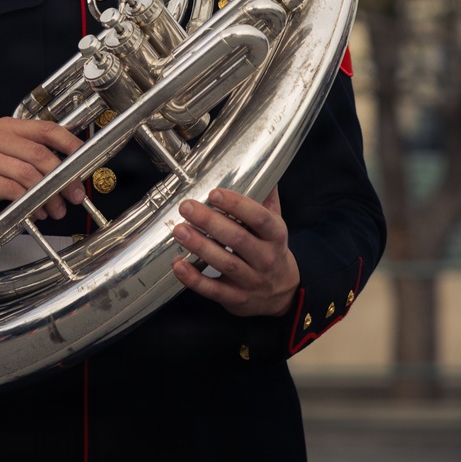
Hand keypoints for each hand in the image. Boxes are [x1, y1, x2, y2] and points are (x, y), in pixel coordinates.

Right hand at [0, 117, 84, 221]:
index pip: (46, 128)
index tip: (85, 159)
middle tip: (73, 195)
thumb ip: (25, 155)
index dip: (70, 142)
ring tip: (53, 210)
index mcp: (6, 127)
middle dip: (63, 177)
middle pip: (41, 154)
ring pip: (28, 173)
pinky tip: (33, 212)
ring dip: (47, 195)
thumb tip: (63, 170)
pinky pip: (10, 189)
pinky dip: (27, 203)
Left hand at [171, 185, 298, 317]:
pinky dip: (194, 279)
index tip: (214, 193)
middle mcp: (265, 258)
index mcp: (275, 235)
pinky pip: (213, 290)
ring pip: (224, 263)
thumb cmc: (272, 250)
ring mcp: (251, 281)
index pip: (259, 218)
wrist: (283, 294)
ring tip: (178, 230)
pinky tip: (178, 264)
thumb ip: (266, 196)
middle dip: (210, 222)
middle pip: (237, 238)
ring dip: (199, 246)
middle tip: (186, 207)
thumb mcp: (275, 223)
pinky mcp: (236, 299)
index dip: (237, 205)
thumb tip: (261, 162)